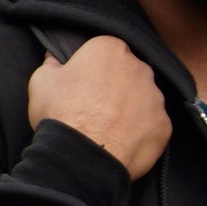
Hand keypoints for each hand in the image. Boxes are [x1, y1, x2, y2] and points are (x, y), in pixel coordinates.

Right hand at [27, 32, 171, 176]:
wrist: (82, 155)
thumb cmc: (61, 113)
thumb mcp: (42, 82)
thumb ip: (51, 63)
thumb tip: (54, 58)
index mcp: (110, 49)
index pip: (105, 52)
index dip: (93, 69)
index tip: (83, 85)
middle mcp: (139, 68)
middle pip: (128, 73)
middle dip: (115, 87)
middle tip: (94, 108)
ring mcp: (155, 97)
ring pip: (143, 99)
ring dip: (130, 109)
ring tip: (108, 128)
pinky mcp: (164, 124)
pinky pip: (153, 124)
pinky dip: (141, 132)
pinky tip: (122, 142)